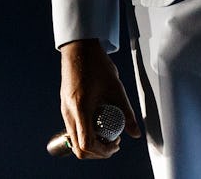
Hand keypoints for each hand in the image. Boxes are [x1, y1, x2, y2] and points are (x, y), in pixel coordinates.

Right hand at [58, 38, 140, 158]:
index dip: (103, 151)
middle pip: (79, 148)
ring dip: (92, 144)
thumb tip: (135, 133)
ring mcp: (64, 110)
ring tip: (108, 135)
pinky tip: (99, 124)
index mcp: (80, 108)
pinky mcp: (65, 106)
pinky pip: (73, 129)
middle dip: (98, 152)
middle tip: (114, 144)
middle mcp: (69, 112)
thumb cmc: (96, 64)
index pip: (87, 144)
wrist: (79, 48)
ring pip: (75, 140)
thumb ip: (127, 112)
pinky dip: (86, 134)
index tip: (116, 145)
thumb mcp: (116, 88)